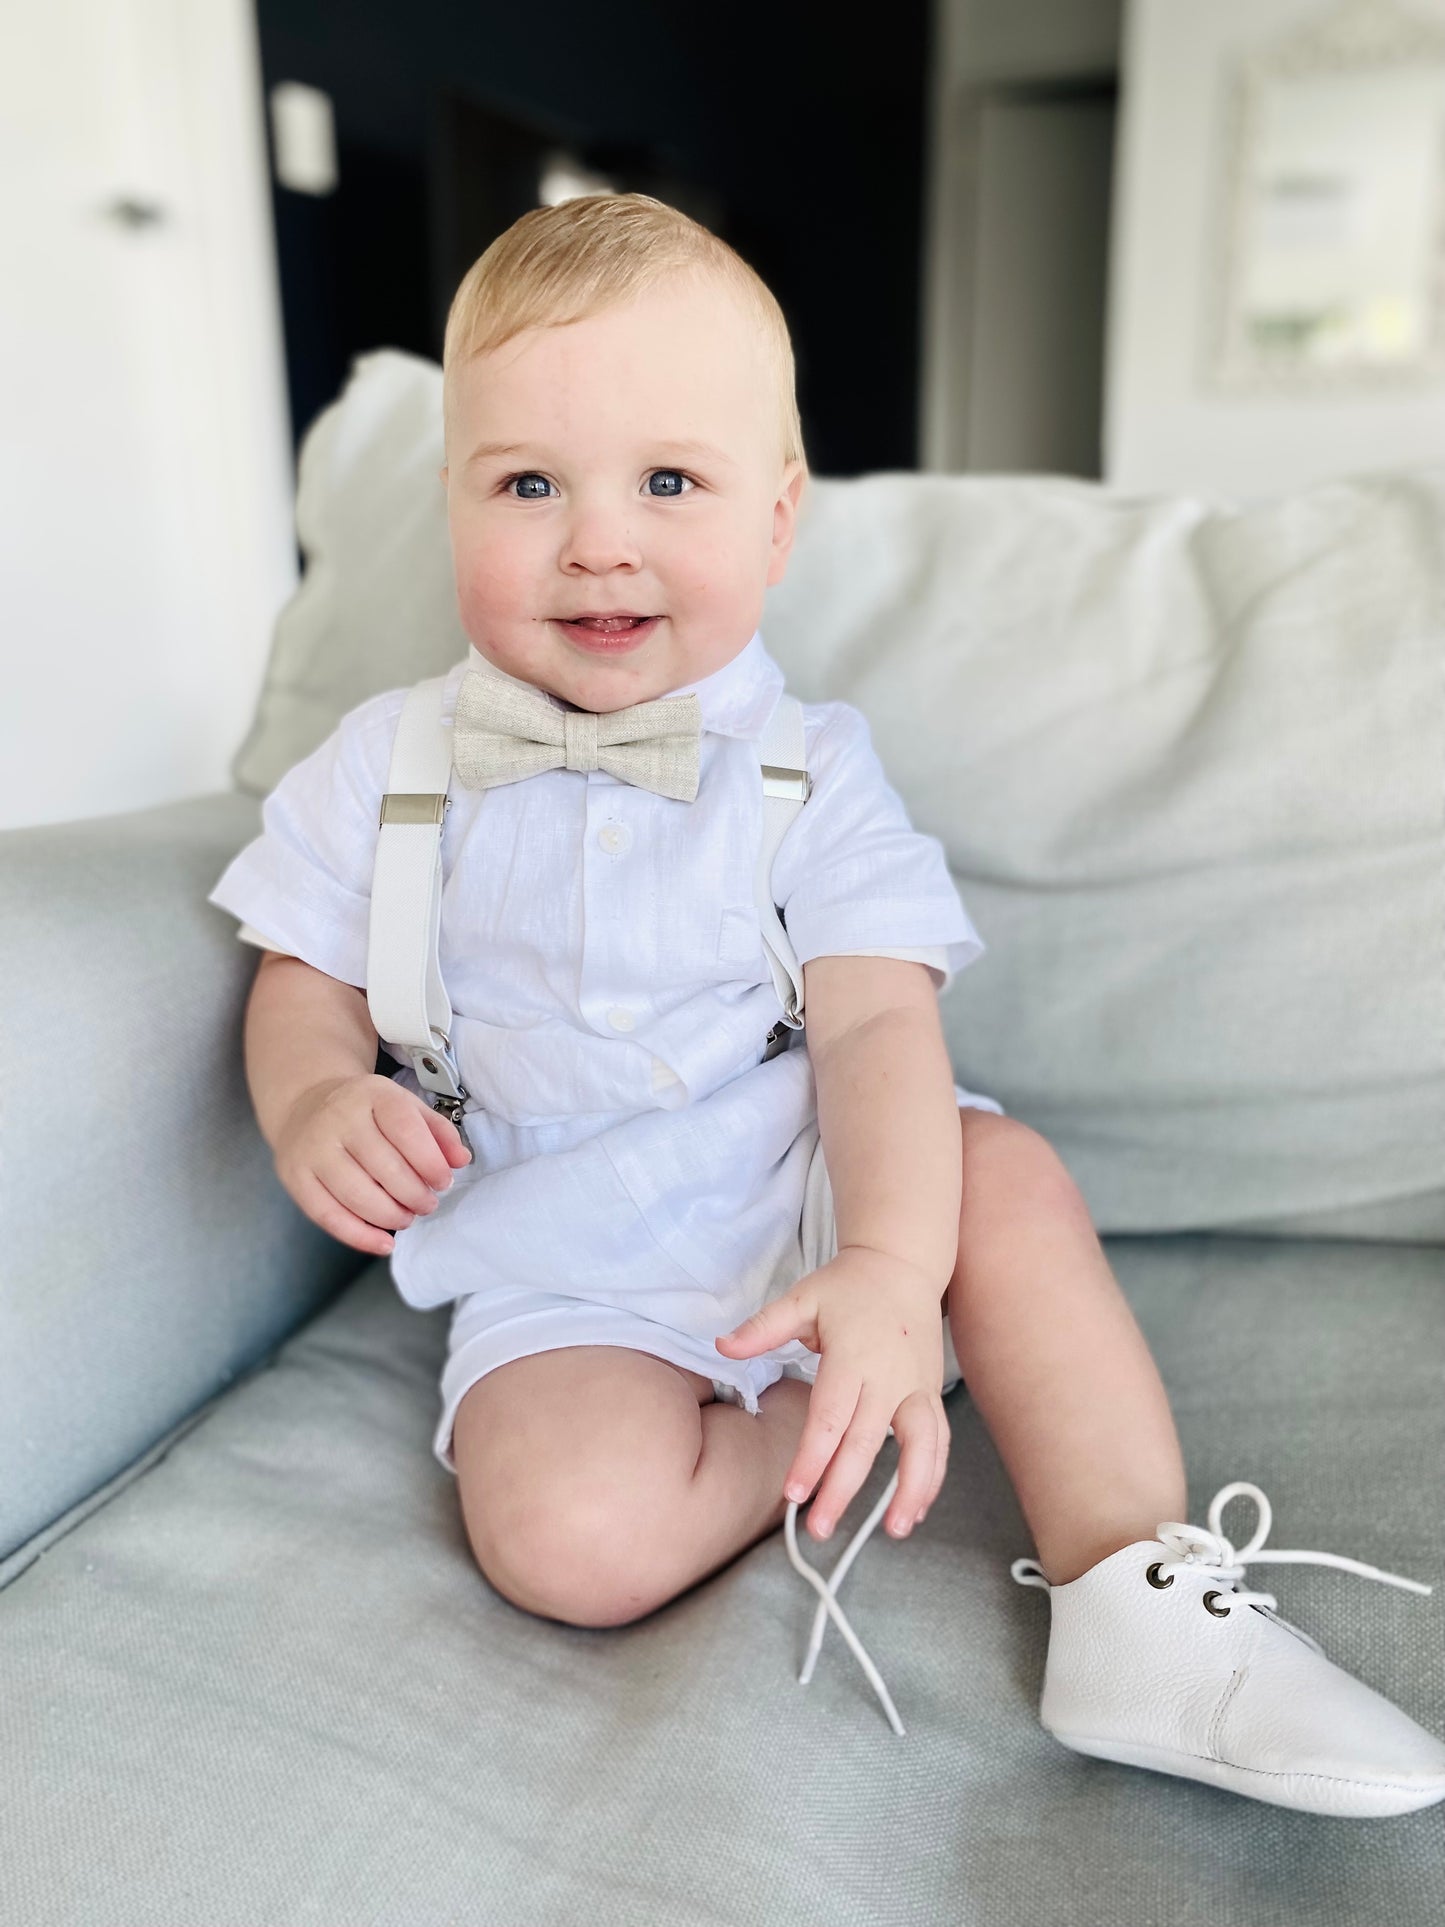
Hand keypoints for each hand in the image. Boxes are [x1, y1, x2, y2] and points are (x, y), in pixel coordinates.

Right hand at [273, 1073, 471, 1256]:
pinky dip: (360, 1236)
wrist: (306, 1105)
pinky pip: (328, 1215)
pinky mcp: (295, 1177)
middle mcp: (339, 1118)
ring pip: (357, 1195)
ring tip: (407, 1217)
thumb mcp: (405, 1106)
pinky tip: (384, 1243)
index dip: (430, 1163)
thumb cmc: (367, 1111)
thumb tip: (461, 1160)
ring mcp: (313, 1149)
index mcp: (372, 1095)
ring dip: (391, 1216)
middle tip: (427, 1204)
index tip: (443, 1182)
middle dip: (415, 1195)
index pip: (406, 1131)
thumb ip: (438, 1132)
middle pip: (384, 1168)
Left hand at [714, 1247, 950, 1543]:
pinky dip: (932, 1476)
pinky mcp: (931, 1393)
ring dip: (908, 1490)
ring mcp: (916, 1387)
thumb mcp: (803, 1297)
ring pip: (920, 1446)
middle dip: (844, 1489)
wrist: (903, 1264)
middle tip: (820, 1529)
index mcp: (853, 1356)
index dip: (812, 1458)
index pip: (830, 1417)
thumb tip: (722, 1347)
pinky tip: (917, 1507)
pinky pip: (938, 1440)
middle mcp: (889, 1377)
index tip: (794, 1493)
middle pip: (866, 1442)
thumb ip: (764, 1326)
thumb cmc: (848, 1286)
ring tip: (891, 1531)